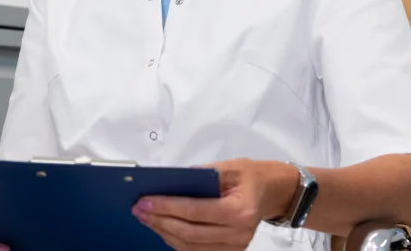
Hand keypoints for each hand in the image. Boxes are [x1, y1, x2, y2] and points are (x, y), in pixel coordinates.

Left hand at [132, 159, 297, 250]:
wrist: (270, 191)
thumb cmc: (249, 177)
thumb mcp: (228, 166)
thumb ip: (199, 175)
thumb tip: (168, 182)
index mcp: (240, 210)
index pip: (195, 211)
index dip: (167, 207)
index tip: (145, 201)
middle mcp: (239, 233)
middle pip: (190, 233)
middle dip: (160, 221)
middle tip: (140, 209)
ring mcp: (235, 246)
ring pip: (191, 246)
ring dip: (164, 232)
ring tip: (146, 218)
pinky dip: (176, 241)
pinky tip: (163, 228)